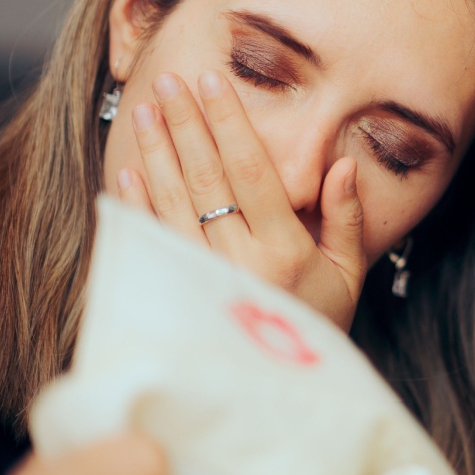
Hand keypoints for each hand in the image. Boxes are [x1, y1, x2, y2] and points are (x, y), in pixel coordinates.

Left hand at [118, 70, 366, 328]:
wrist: (278, 392)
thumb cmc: (319, 326)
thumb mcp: (348, 274)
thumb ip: (346, 218)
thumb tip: (341, 165)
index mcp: (285, 250)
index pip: (252, 170)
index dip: (229, 123)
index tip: (212, 83)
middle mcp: (240, 262)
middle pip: (206, 178)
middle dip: (185, 125)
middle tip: (167, 82)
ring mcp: (203, 280)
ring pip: (173, 204)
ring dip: (155, 154)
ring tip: (143, 111)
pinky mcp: (177, 296)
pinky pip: (152, 243)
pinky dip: (137, 206)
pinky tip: (126, 171)